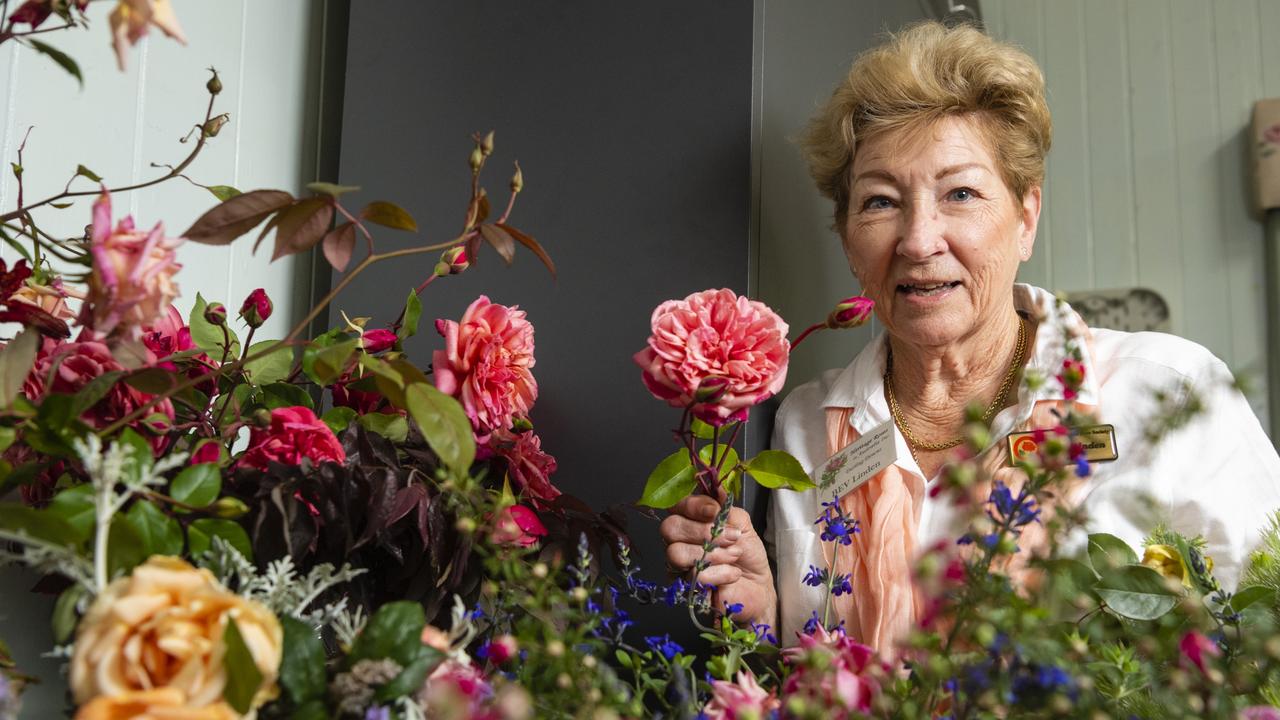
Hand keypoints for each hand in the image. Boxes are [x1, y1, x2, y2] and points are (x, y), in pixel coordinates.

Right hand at [659, 494, 776, 626]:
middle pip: (670, 528)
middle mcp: (679, 540)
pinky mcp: (685, 588)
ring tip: (734, 556)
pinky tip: (733, 574)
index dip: (694, 506)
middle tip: (731, 538)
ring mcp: (679, 565)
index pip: (676, 505)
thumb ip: (726, 506)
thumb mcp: (741, 523)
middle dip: (703, 531)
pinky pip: (693, 576)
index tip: (715, 511)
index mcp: (690, 520)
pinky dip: (720, 573)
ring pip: (676, 553)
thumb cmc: (747, 553)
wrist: (758, 585)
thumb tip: (716, 488)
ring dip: (712, 553)